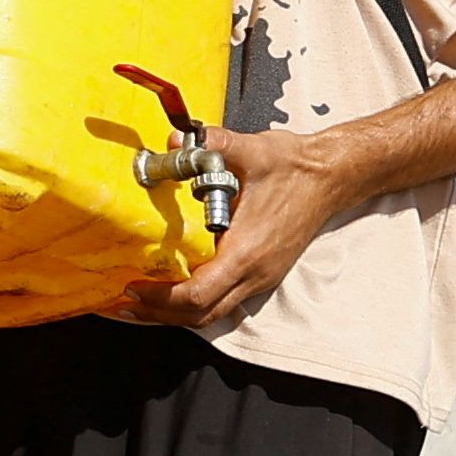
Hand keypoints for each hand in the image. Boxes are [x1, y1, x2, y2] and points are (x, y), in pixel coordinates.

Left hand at [112, 127, 358, 330]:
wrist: (331, 177)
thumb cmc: (294, 167)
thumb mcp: (251, 150)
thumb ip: (212, 145)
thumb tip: (174, 139)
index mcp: (247, 252)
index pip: (197, 294)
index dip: (160, 298)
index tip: (132, 287)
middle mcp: (254, 274)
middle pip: (199, 315)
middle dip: (158, 314)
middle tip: (123, 303)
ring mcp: (260, 278)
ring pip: (211, 314)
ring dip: (174, 313)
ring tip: (140, 302)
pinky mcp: (262, 274)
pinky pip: (223, 301)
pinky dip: (193, 302)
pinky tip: (172, 287)